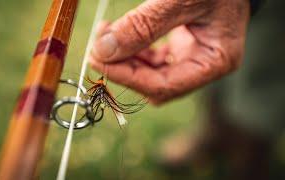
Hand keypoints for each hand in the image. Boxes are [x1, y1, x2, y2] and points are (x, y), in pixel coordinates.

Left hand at [90, 0, 249, 103]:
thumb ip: (144, 25)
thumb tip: (104, 51)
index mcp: (215, 61)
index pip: (165, 86)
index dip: (128, 78)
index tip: (98, 62)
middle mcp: (204, 67)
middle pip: (155, 85)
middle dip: (124, 70)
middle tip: (97, 49)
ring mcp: (192, 59)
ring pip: (150, 75)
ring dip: (125, 60)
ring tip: (104, 37)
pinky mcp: (181, 50)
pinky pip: (152, 61)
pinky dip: (133, 52)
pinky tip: (118, 36)